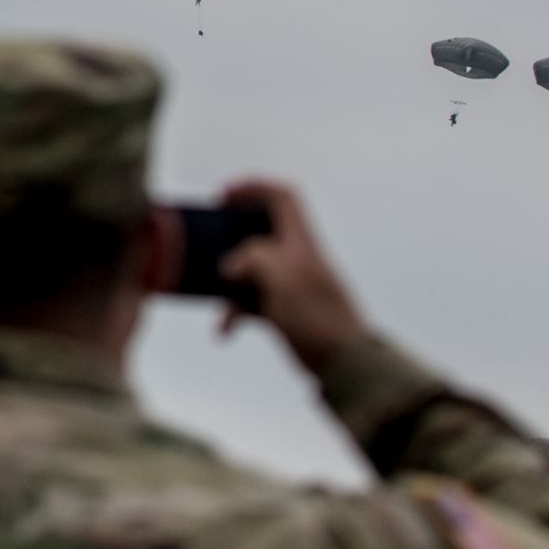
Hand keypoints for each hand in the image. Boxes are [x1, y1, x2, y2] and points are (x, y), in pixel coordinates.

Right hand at [215, 179, 369, 371]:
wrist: (341, 361)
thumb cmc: (316, 315)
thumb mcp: (282, 276)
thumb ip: (252, 258)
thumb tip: (228, 268)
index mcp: (300, 241)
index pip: (282, 198)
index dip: (253, 188)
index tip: (223, 195)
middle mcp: (294, 258)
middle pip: (258, 231)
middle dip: (229, 234)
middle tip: (207, 238)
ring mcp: (288, 285)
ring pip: (248, 271)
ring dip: (225, 283)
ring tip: (208, 294)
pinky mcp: (282, 311)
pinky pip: (248, 304)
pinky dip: (232, 314)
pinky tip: (223, 330)